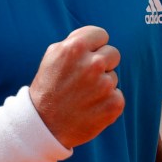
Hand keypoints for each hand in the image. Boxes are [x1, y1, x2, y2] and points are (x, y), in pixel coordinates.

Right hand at [29, 26, 124, 148]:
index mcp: (76, 47)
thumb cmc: (48, 87)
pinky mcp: (114, 104)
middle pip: (113, 53)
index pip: (101, 34)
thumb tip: (96, 38)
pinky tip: (90, 108)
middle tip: (84, 79)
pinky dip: (107, 102)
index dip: (94, 46)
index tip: (86, 57)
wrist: (43, 126)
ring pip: (113, 76)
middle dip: (102, 64)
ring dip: (102, 84)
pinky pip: (117, 95)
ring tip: (83, 96)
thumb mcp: (53, 56)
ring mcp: (105, 85)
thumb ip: (76, 41)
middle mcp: (93, 64)